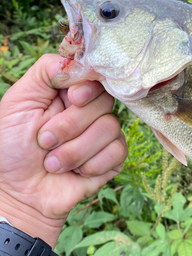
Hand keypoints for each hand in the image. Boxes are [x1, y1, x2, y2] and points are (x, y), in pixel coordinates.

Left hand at [0, 54, 126, 248]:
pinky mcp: (113, 158)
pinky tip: (75, 173)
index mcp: (68, 93)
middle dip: (70, 125)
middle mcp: (89, 110)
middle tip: (44, 141)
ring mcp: (103, 134)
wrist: (18, 193)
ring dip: (75, 151)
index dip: (87, 87)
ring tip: (53, 163)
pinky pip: (118, 151)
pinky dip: (91, 164)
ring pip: (110, 128)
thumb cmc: (11, 147)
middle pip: (103, 101)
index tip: (72, 99)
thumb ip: (46, 71)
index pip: (94, 76)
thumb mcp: (18, 101)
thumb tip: (79, 62)